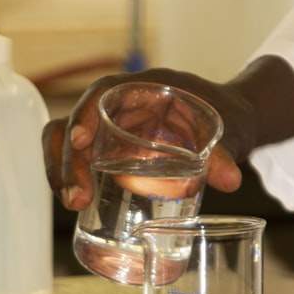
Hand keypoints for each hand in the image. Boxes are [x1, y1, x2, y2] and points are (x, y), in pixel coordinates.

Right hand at [42, 56, 293, 210]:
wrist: (231, 121)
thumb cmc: (228, 118)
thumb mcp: (229, 133)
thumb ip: (224, 153)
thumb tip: (230, 180)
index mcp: (147, 88)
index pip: (103, 91)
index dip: (86, 113)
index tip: (81, 142)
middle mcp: (121, 104)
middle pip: (75, 121)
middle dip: (67, 159)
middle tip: (77, 199)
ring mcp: (112, 127)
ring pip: (66, 140)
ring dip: (62, 171)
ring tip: (74, 204)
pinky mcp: (110, 148)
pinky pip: (79, 157)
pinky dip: (72, 178)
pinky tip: (79, 204)